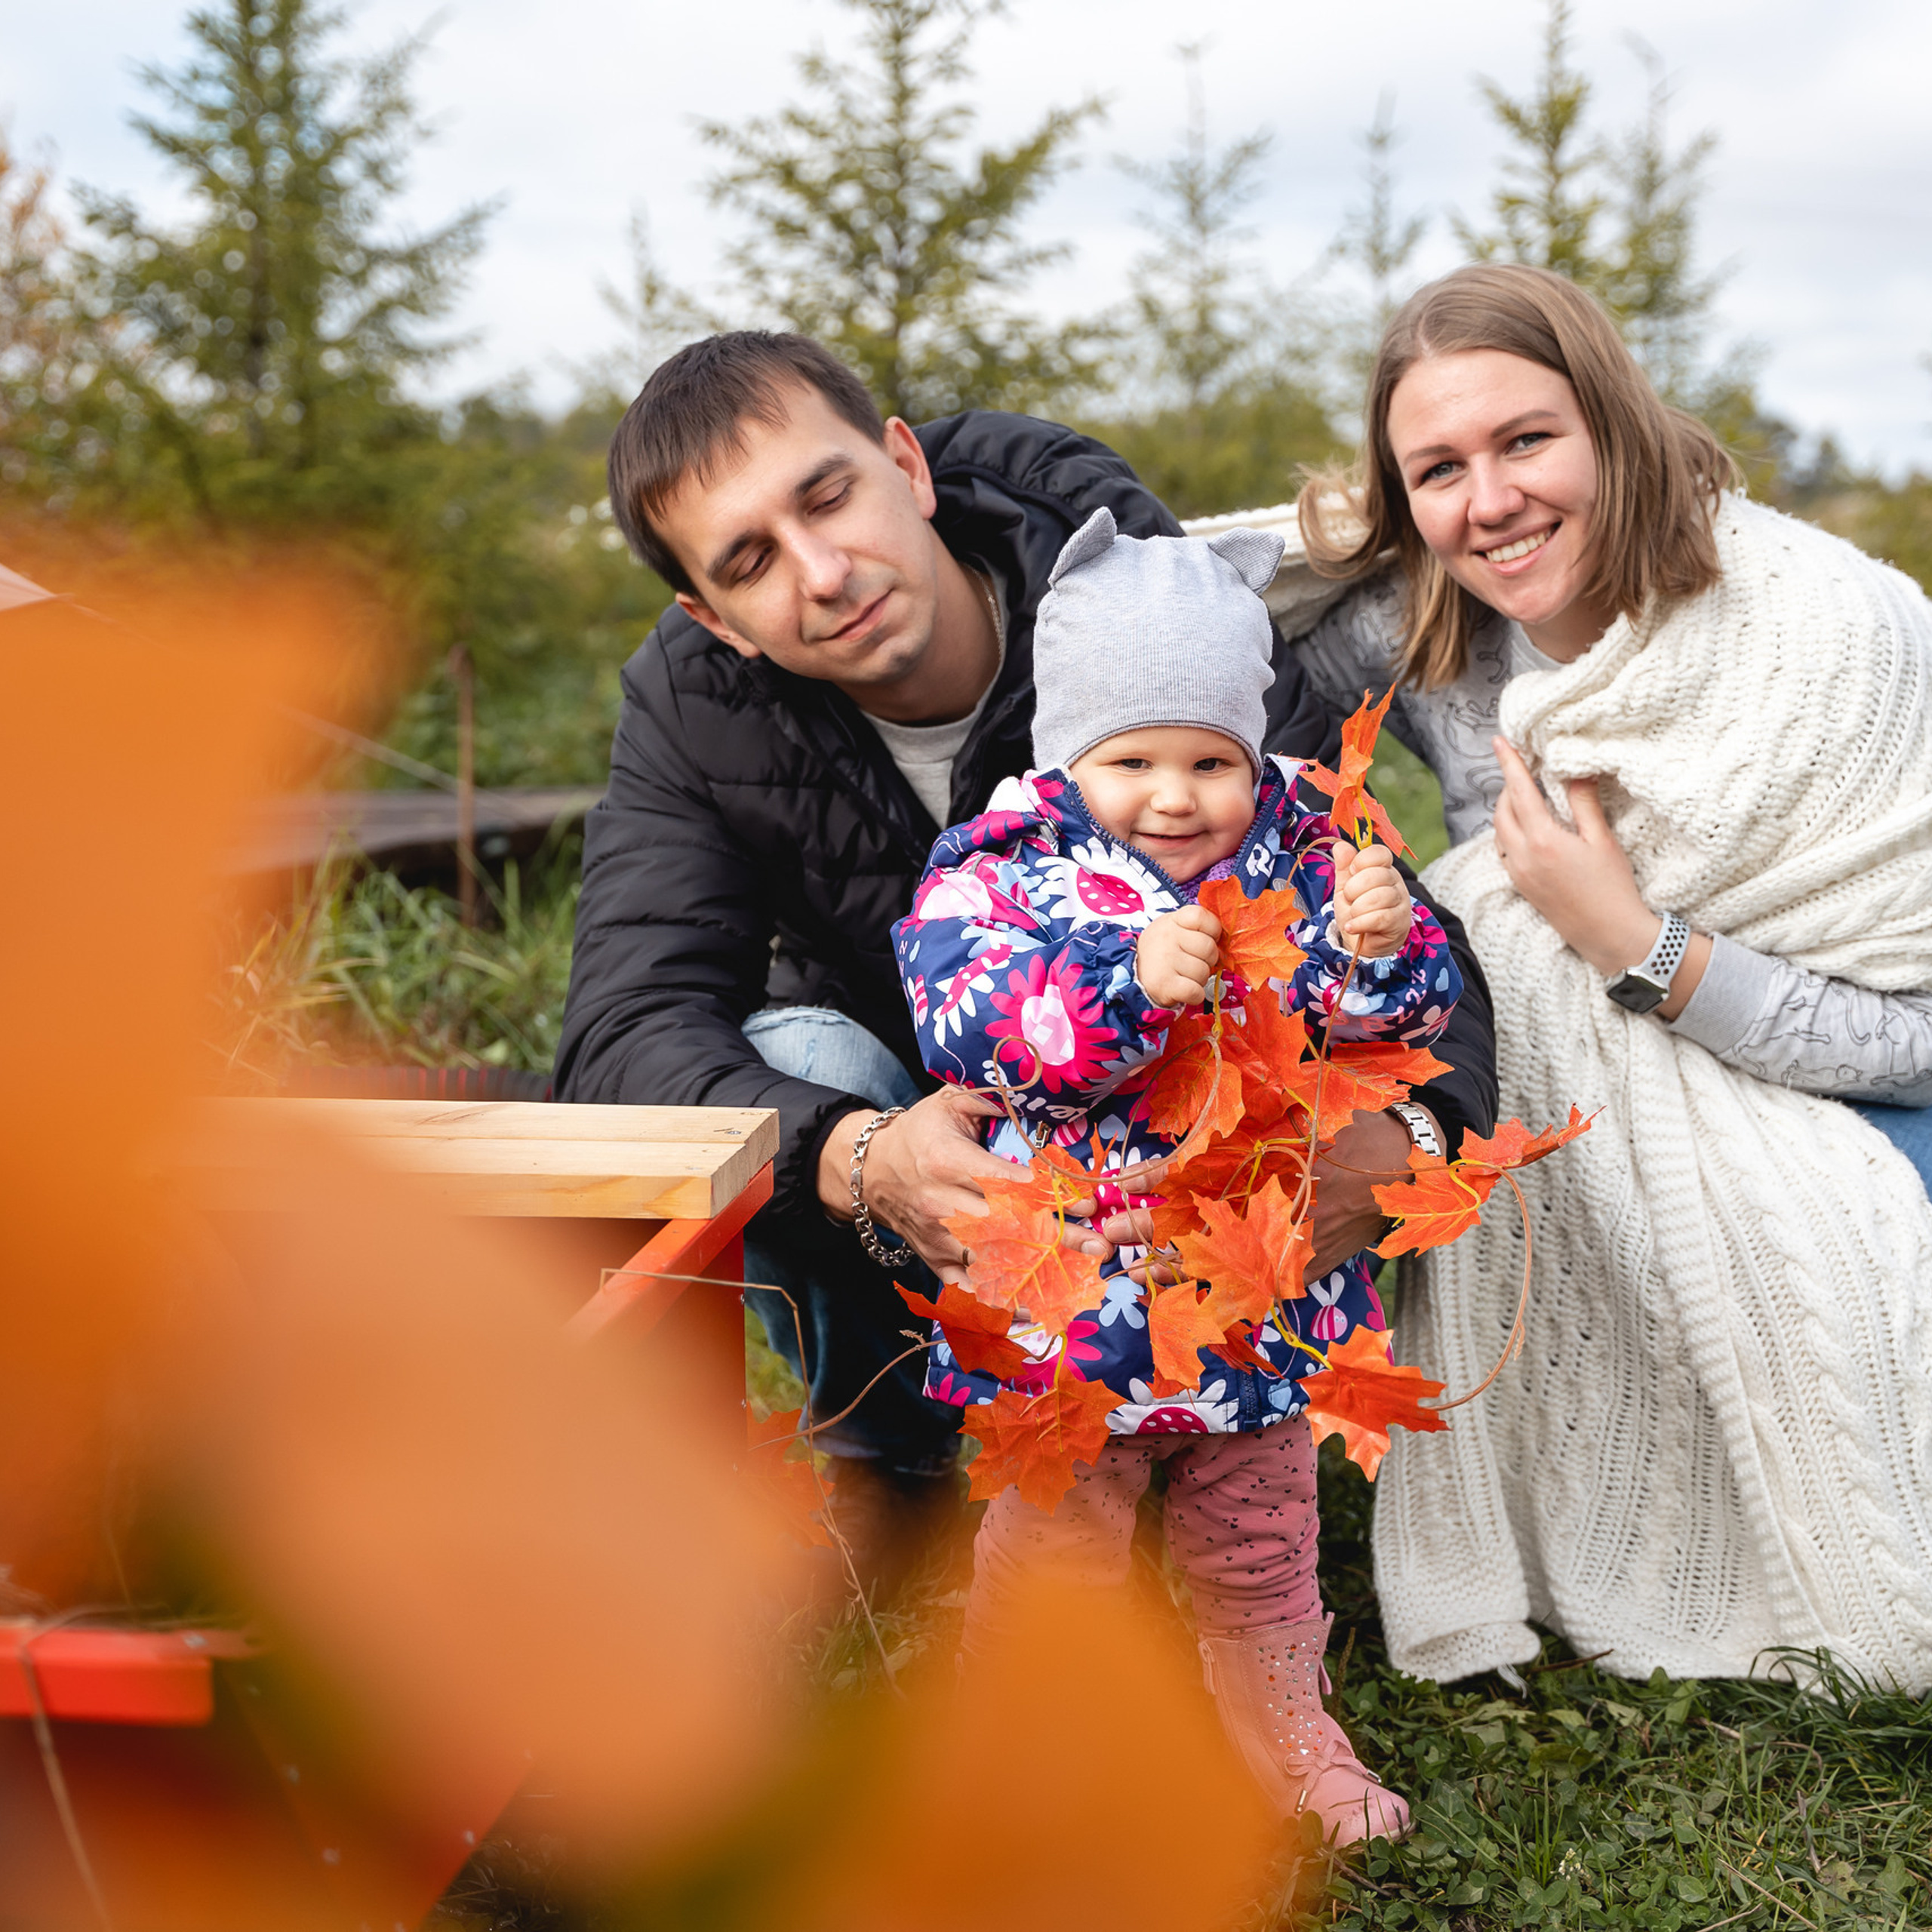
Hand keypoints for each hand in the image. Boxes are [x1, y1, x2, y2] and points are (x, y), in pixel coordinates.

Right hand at [818, 1087, 1109, 1288]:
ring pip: (990, 1262)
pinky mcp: (934, 1260)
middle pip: (1007, 1227)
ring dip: (1036, 1274)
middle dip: (1056, 1240)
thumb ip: (987, 1098)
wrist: (869, 1171)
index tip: (1085, 1203)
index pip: (1005, 1183)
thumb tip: (1028, 1096)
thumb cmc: (918, 1134)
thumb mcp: (947, 1103)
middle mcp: (943, 1205)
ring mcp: (938, 1238)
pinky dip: (997, 1301)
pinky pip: (967, 1287)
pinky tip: (1032, 1310)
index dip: (1047, 1195)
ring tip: (1077, 1282)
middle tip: (1099, 1248)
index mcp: (949, 1162)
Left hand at [1090, 1107, 1433, 1284]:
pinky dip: (1220, 1294)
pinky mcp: (1303, 1271)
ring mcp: (1284, 1248)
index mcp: (1257, 1171)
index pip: (1185, 1182)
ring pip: (1216, 1267)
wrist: (1402, 1164)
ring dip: (1171, 1272)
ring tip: (1131, 1277)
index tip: (1107, 1192)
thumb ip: (1235, 1139)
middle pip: (1190, 1229)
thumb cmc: (1340, 1132)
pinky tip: (1192, 1299)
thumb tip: (1179, 1154)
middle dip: (1143, 1236)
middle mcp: (1265, 1214)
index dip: (1143, 1188)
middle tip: (1104, 1240)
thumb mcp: (1284, 1121)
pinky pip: (1253, 1289)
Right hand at [1134, 905, 1222, 1007]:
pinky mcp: (1164, 985)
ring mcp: (1165, 961)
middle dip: (1208, 959)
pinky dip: (1195, 995)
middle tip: (1195, 962)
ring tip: (1186, 976)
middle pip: (1208, 948)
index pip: (1202, 916)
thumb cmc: (1163, 950)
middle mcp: (1167, 937)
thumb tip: (1224, 943)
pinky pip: (1196, 992)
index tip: (1206, 938)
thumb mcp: (1174, 928)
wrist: (1134, 974)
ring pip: (1203, 972)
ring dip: (1200, 979)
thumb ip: (1197, 928)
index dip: (1212, 930)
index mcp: (1172, 920)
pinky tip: (1185, 990)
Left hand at [1332, 840, 1412, 958]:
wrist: (1362, 943)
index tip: (1352, 874)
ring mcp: (1400, 903)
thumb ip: (1344, 867)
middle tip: (1350, 899)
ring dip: (1357, 908)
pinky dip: (1360, 923)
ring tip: (1353, 915)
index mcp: (1383, 869)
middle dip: (1353, 889)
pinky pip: (1380, 917)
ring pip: (1379, 897)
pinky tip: (1352, 926)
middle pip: (1376, 875)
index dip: (1361, 861)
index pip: (1379, 853)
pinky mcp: (1399, 923)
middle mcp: (1395, 883)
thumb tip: (1339, 845)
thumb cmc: (1357, 912)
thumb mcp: (1345, 888)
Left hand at [1490, 737, 1709, 1018]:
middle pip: (1503, 810)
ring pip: (1500, 831)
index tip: (1499, 741)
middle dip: (1509, 786)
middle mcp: (1523, 856)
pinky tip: (1527, 827)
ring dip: (1507, 809)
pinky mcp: (1521, 887)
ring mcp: (1519, 873)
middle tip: (1524, 767)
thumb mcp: (1602, 840)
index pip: (1519, 791)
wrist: (1610, 936)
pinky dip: (1509, 831)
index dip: (1509, 763)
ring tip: (1526, 794)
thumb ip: (1583, 803)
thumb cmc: (1612, 888)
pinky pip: (1504, 850)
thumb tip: (1575, 770)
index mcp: (1543, 840)